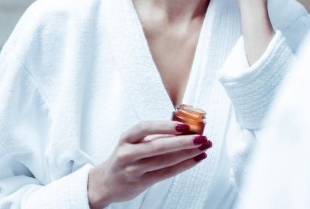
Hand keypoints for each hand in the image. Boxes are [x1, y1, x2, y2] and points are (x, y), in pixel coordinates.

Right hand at [87, 121, 211, 207]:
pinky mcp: (141, 182)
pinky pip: (167, 173)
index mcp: (127, 138)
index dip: (166, 126)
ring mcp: (134, 169)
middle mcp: (128, 153)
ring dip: (188, 153)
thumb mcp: (132, 142)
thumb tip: (185, 128)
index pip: (145, 128)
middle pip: (158, 146)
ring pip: (165, 161)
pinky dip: (184, 165)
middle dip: (183, 141)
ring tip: (204, 146)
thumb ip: (154, 136)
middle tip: (201, 137)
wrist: (105, 183)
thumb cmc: (125, 158)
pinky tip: (196, 159)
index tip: (184, 126)